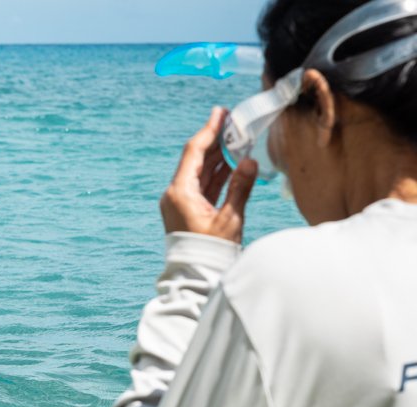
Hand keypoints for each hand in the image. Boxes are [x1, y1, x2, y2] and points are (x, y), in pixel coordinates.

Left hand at [160, 107, 258, 243]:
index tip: (220, 112)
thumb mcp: (230, 218)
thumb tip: (250, 161)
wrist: (196, 275)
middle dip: (214, 140)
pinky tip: (231, 161)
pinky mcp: (187, 210)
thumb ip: (240, 187)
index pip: (195, 153)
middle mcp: (176, 194)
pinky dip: (216, 173)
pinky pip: (202, 185)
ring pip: (200, 172)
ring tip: (235, 137)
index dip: (209, 130)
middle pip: (196, 159)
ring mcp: (180, 202)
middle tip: (230, 120)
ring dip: (217, 155)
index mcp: (180, 192)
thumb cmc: (212, 251)